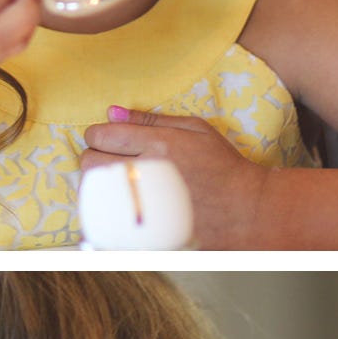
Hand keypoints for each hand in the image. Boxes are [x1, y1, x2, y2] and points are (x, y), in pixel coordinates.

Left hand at [81, 105, 268, 247]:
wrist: (246, 209)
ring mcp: (146, 201)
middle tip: (106, 158)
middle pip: (91, 161)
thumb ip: (151, 118)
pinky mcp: (148, 226)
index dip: (96, 134)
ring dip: (97, 182)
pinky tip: (121, 202)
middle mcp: (149, 171)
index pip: (102, 135)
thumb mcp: (195, 128)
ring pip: (95, 190)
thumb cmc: (223, 165)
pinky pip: (109, 216)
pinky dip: (108, 207)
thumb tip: (112, 111)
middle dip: (92, 156)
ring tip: (114, 180)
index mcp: (158, 143)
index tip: (104, 138)